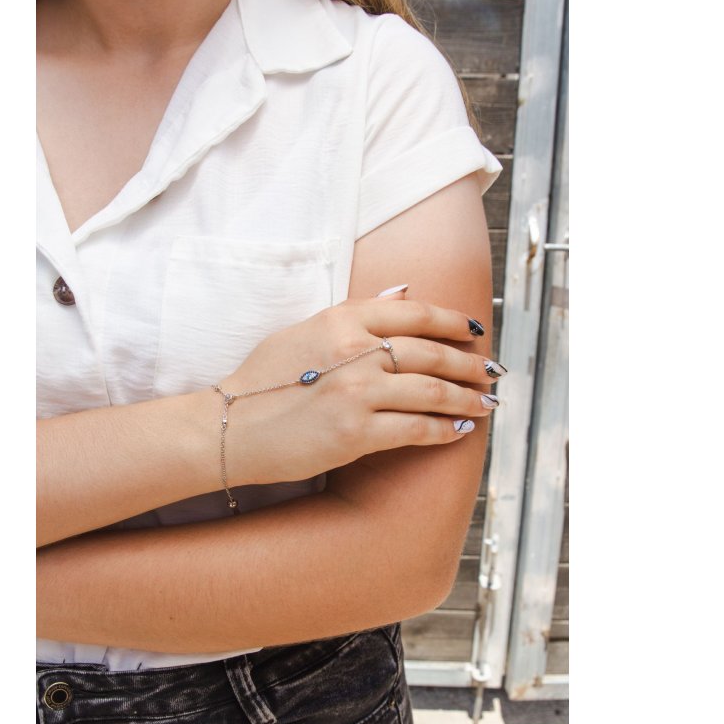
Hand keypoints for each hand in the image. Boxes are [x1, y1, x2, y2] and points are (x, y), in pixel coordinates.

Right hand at [210, 285, 504, 486]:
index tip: (474, 331)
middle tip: (492, 371)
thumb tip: (402, 291)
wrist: (230, 428)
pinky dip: (445, 430)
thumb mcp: (303, 331)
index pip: (413, 312)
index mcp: (341, 319)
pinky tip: (461, 430)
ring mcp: (357, 391)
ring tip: (487, 402)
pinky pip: (417, 428)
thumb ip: (353, 312)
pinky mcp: (356, 432)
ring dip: (467, 398)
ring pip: (432, 390)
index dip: (452, 321)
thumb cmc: (259, 380)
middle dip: (470, 363)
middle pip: (431, 351)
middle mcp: (354, 350)